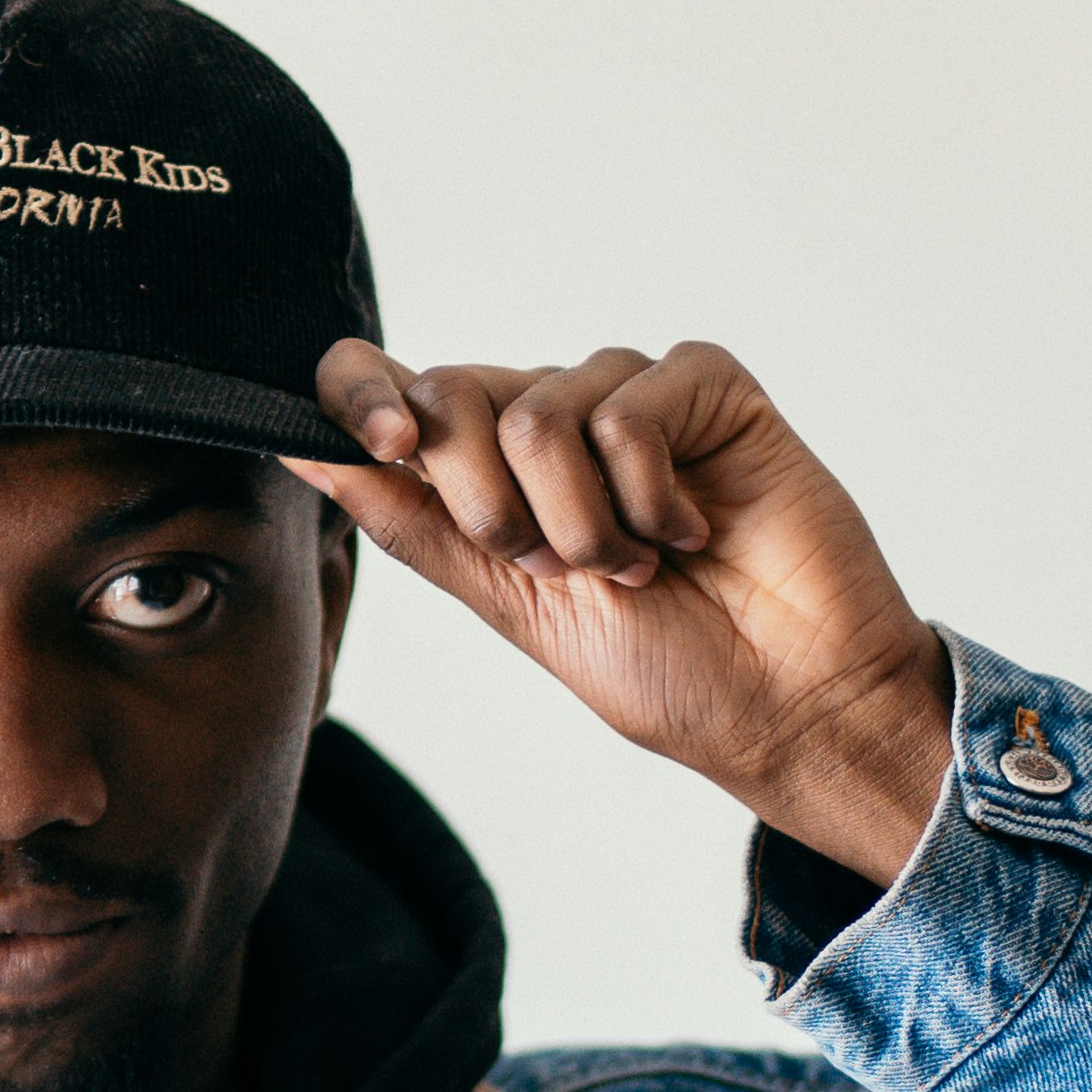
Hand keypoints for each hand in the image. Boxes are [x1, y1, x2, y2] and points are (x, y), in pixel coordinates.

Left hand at [289, 340, 954, 887]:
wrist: (785, 704)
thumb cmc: (668, 668)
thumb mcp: (512, 602)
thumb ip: (417, 524)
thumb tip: (306, 457)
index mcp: (497, 474)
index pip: (398, 389)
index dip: (360, 393)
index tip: (377, 445)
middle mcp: (557, 421)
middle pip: (454, 395)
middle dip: (490, 505)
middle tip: (564, 568)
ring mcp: (631, 398)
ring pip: (541, 408)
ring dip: (584, 521)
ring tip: (642, 564)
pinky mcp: (706, 386)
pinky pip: (630, 405)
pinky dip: (650, 492)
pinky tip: (694, 531)